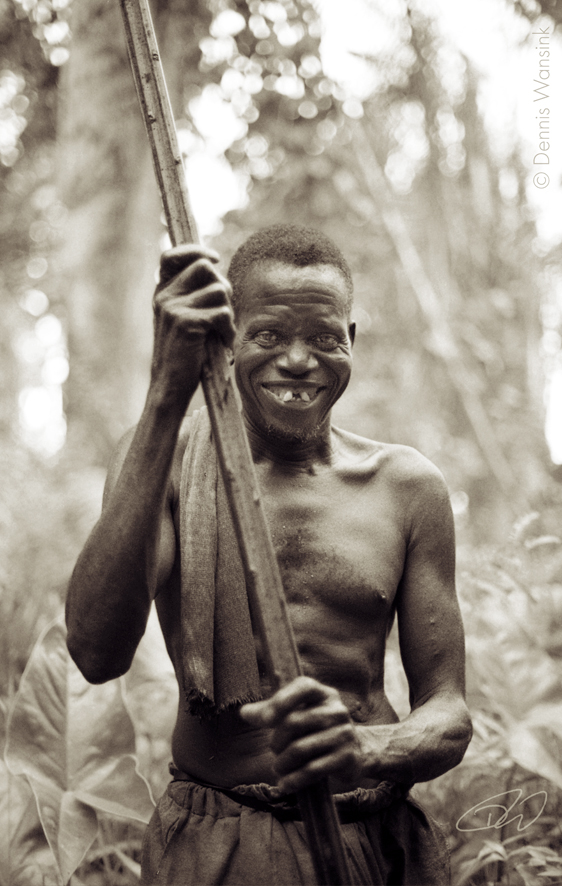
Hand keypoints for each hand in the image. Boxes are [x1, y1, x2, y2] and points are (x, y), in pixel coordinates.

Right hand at [150, 244, 234, 405]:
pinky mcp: (186, 322)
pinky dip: (229, 330)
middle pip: (206, 268)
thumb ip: (193, 295)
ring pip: (219, 290)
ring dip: (229, 312)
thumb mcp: (183, 319)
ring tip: (222, 333)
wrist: (170, 385)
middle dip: (223, 288)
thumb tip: (217, 270)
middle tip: (223, 315)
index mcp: (161, 292)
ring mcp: (173, 308)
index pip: (172, 256)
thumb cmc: (183, 354)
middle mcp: (164, 296)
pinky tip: (222, 344)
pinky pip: (223, 313)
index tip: (214, 258)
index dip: (195, 250)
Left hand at [240, 676, 362, 793]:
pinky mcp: (347, 757)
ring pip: (301, 749)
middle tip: (274, 750)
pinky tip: (285, 784)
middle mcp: (337, 710)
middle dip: (277, 741)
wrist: (358, 751)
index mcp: (324, 694)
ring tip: (278, 768)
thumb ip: (272, 712)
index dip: (282, 700)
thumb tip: (244, 713)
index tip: (265, 720)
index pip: (304, 686)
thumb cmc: (318, 729)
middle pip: (295, 722)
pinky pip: (313, 769)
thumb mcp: (300, 714)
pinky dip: (294, 779)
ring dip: (282, 763)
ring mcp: (344, 733)